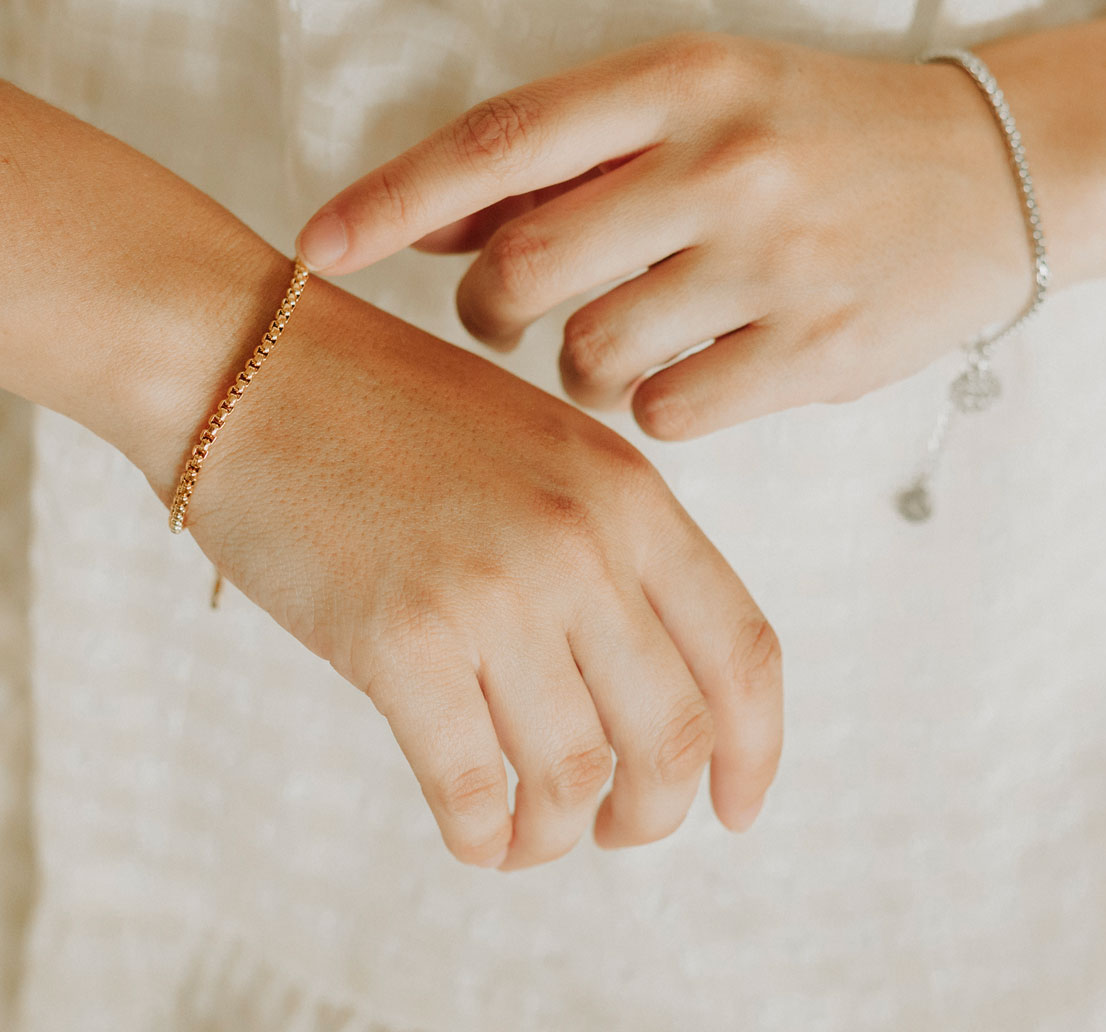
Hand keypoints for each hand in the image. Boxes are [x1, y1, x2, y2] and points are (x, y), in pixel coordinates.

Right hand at [169, 268, 781, 869]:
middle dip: (654, 812)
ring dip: (560, 834)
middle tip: (620, 830)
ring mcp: (494, 588)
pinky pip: (471, 786)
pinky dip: (482, 835)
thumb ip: (608, 550)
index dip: (755, 750)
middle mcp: (580, 541)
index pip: (743, 650)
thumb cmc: (390, 413)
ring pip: (575, 775)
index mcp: (629, 491)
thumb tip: (640, 688)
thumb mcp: (542, 452)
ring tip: (530, 836)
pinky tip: (474, 832)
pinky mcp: (398, 636)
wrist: (252, 366)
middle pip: (673, 733)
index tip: (735, 808)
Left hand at [296, 31, 1033, 438]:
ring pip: (590, 354)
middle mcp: (721, 161)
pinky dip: (653, 406)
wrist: (993, 173)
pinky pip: (668, 413)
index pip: (498, 144)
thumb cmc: (819, 139)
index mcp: (680, 80)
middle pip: (524, 267)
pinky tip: (691, 372)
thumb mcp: (700, 103)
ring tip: (626, 341)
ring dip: (579, 366)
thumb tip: (429, 223)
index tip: (320, 250)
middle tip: (512, 316)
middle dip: (492, 311)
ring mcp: (773, 259)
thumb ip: (568, 159)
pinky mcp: (818, 350)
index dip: (391, 201)